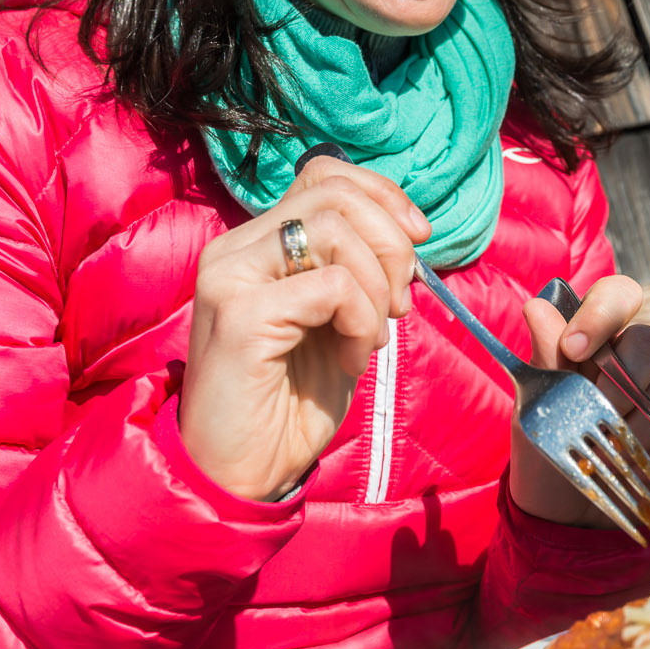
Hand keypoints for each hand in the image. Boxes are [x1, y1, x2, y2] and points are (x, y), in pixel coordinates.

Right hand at [178, 157, 428, 500]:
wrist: (240, 473)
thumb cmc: (287, 404)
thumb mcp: (335, 324)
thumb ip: (355, 273)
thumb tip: (407, 234)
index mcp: (255, 245)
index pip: (324, 175)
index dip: (381, 195)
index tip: (417, 238)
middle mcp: (234, 250)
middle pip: (334, 194)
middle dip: (391, 243)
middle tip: (400, 303)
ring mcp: (231, 277)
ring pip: (334, 231)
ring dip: (377, 286)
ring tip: (370, 338)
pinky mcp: (241, 315)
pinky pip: (332, 287)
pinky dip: (361, 320)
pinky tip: (351, 359)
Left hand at [511, 275, 649, 526]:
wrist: (563, 516)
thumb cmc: (544, 453)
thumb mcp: (535, 410)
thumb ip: (544, 360)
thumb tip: (538, 305)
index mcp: (594, 342)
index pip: (616, 296)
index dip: (602, 314)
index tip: (574, 349)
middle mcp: (631, 360)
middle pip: (649, 341)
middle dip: (619, 380)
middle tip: (595, 411)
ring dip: (629, 427)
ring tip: (604, 451)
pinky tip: (630, 466)